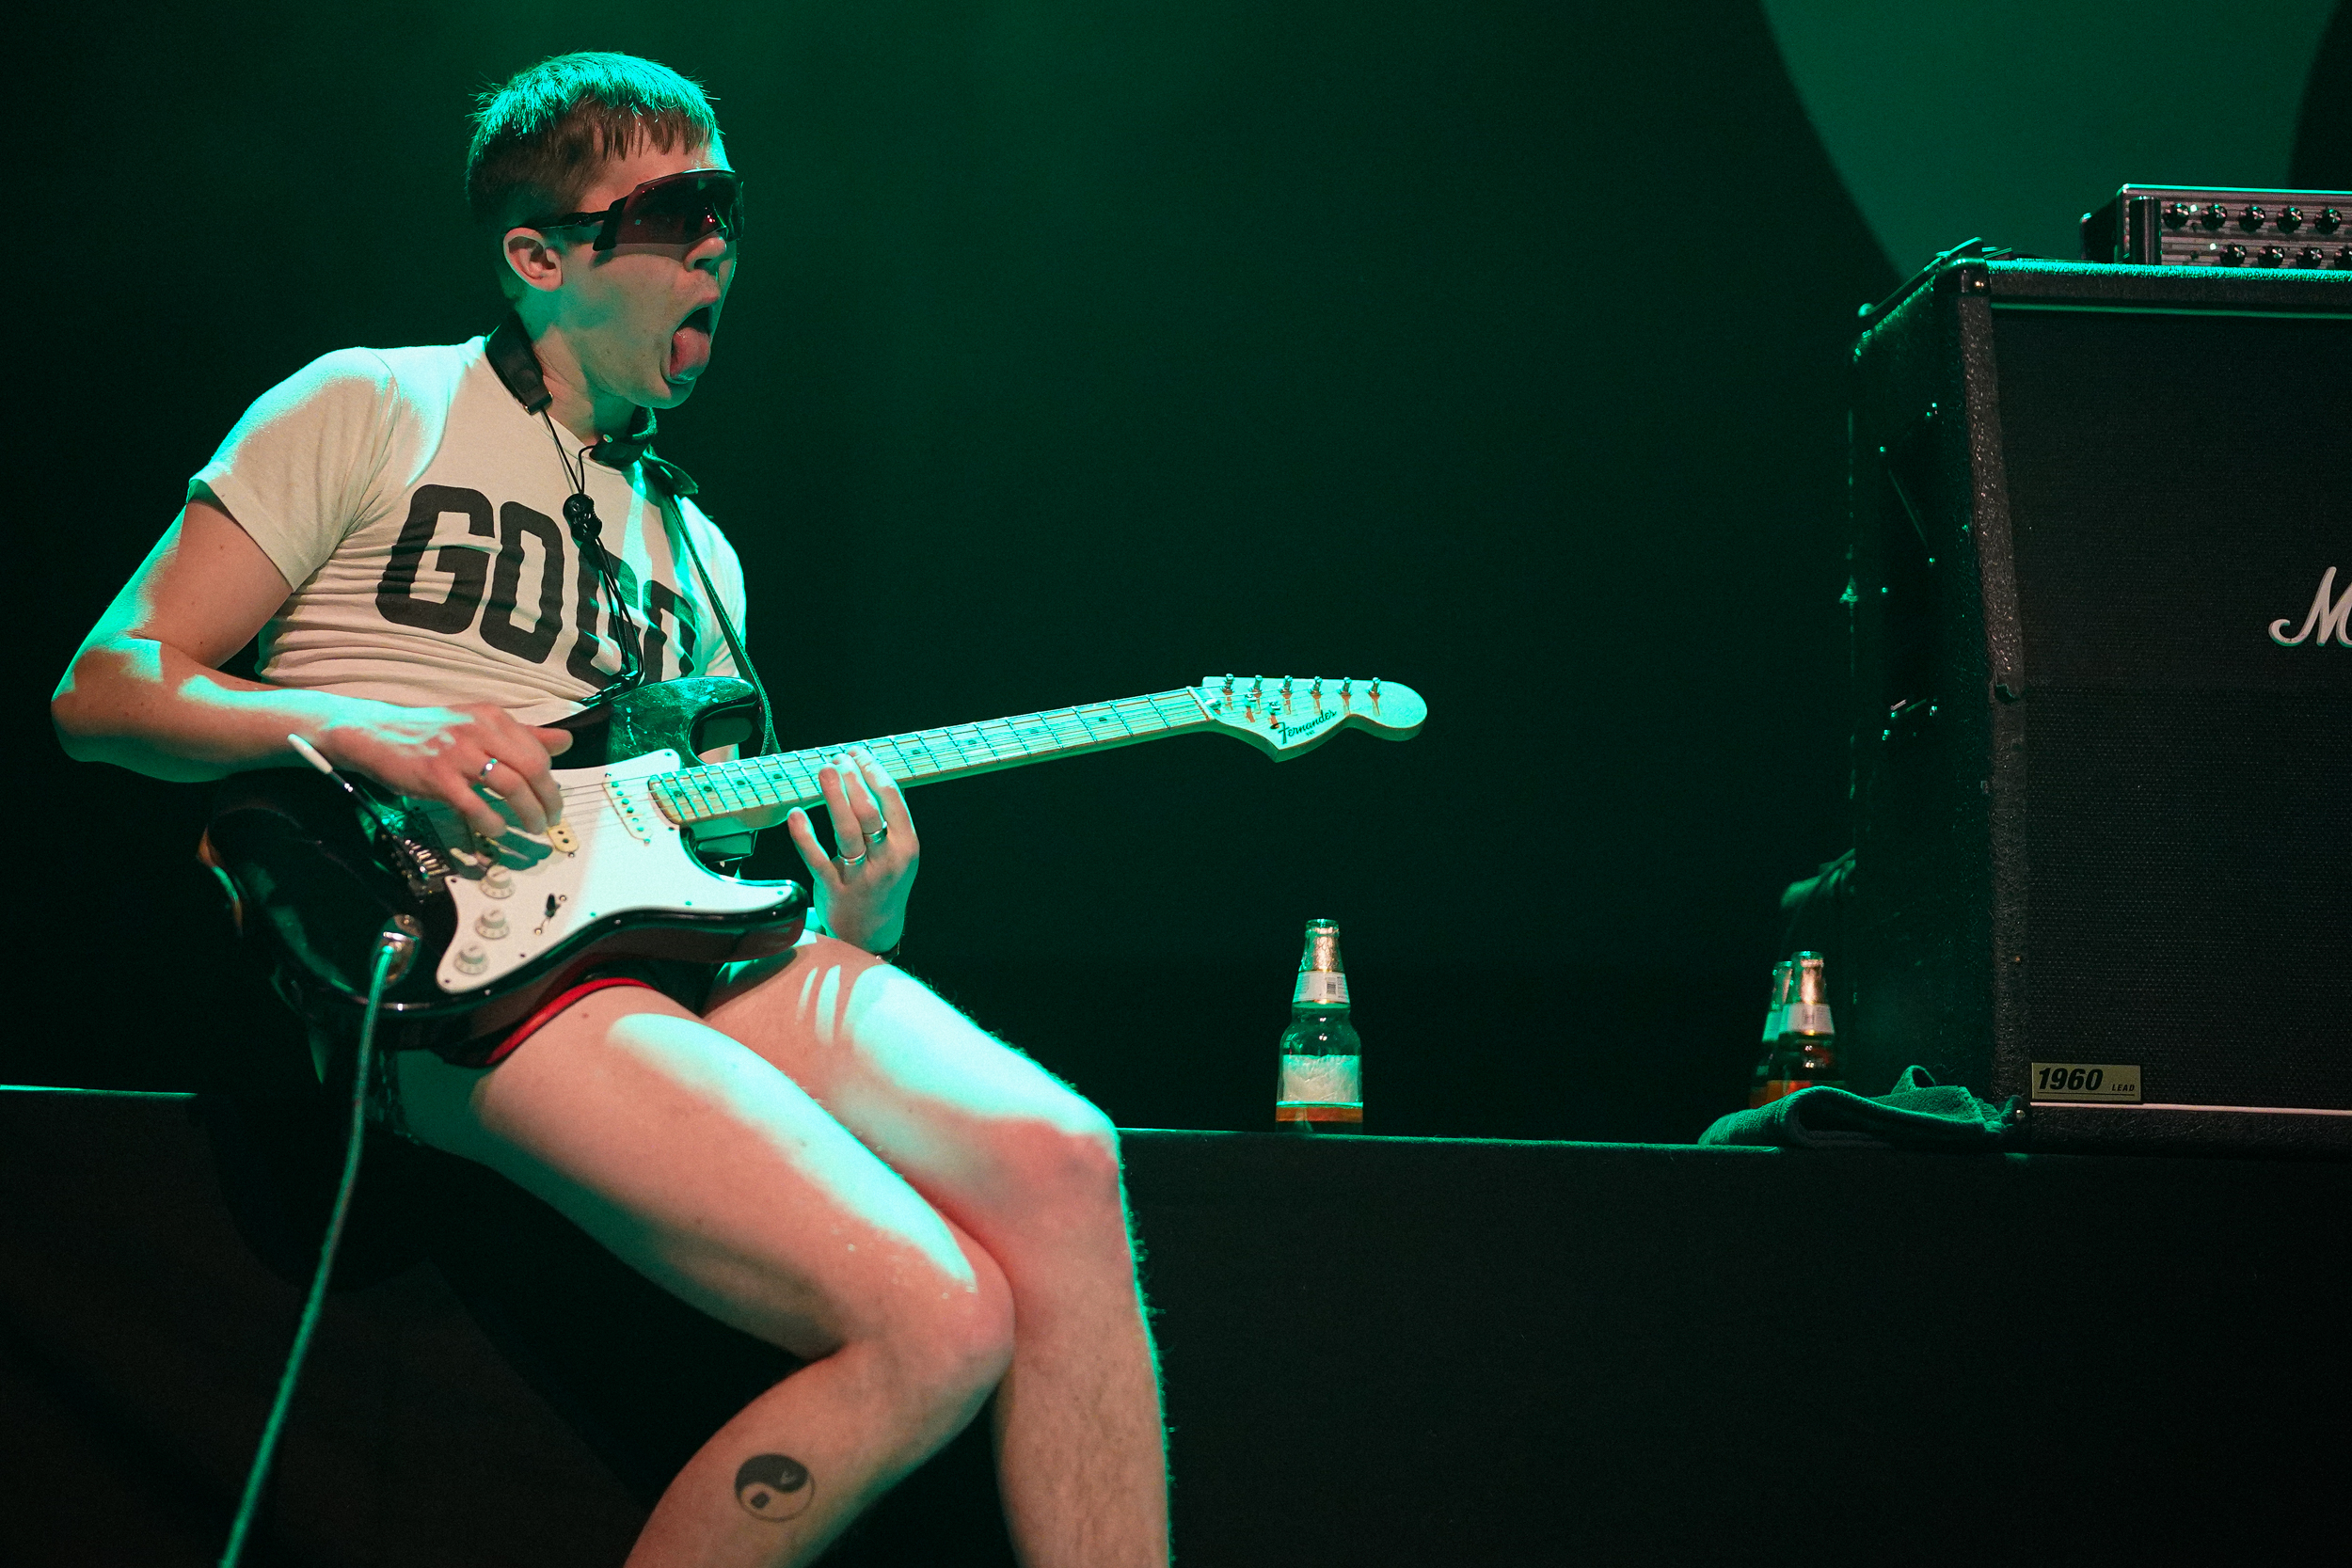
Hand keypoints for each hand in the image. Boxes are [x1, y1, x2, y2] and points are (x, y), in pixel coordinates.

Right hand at [317, 701, 573, 838]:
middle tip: (551, 821)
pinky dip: (492, 822)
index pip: (539, 751)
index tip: (553, 800)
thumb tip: (567, 741)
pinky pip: (475, 805)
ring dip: (528, 813)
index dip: (552, 780)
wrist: (375, 733)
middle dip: (549, 800)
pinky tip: (497, 830)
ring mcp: (457, 753)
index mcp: (493, 717)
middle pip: (533, 768)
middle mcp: (479, 731)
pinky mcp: (437, 777)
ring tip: (532, 828)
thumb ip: (524, 735)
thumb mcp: (479, 726)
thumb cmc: (431, 733)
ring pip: (510, 786)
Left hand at [787, 747, 917, 953]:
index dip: (873, 771)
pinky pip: (818, 859)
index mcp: (907, 846)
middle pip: (869, 812)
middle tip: (837, 758)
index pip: (892, 800)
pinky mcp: (835, 890)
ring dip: (834, 798)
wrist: (873, 931)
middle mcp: (887, 861)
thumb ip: (887, 820)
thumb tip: (866, 772)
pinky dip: (805, 836)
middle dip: (852, 780)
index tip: (857, 753)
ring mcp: (861, 877)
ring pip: (846, 832)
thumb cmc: (882, 881)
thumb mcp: (897, 852)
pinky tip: (796, 814)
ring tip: (824, 770)